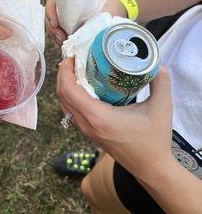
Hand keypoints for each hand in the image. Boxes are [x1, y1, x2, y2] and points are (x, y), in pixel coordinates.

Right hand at [45, 0, 126, 46]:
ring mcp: (59, 13)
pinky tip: (61, 45)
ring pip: (50, 25)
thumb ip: (89, 15)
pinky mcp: (61, 23)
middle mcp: (61, 2)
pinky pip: (54, 31)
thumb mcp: (96, 9)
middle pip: (48, 15)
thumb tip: (83, 29)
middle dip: (53, 29)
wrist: (109, 11)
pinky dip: (56, 39)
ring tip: (62, 44)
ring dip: (54, 36)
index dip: (50, 11)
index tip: (56, 24)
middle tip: (62, 39)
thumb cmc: (102, 8)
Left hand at [57, 58, 173, 179]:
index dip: (65, 70)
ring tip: (75, 68)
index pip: (68, 90)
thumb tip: (158, 63)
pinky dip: (71, 95)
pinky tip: (83, 85)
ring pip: (64, 104)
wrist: (151, 168)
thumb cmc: (154, 140)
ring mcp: (86, 130)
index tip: (71, 55)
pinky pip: (71, 110)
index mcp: (98, 117)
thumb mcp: (162, 107)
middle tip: (73, 57)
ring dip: (65, 84)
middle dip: (63, 73)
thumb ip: (161, 82)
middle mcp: (87, 124)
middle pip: (62, 95)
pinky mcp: (89, 132)